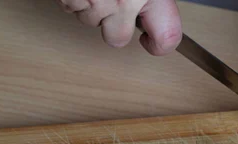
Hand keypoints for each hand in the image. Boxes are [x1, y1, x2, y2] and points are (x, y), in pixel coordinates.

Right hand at [56, 0, 181, 54]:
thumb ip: (153, 0)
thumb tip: (155, 13)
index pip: (168, 37)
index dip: (161, 46)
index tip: (152, 42)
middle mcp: (123, 0)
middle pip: (117, 38)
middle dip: (114, 24)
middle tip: (115, 2)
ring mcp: (94, 0)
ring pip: (90, 21)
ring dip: (91, 7)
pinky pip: (70, 6)